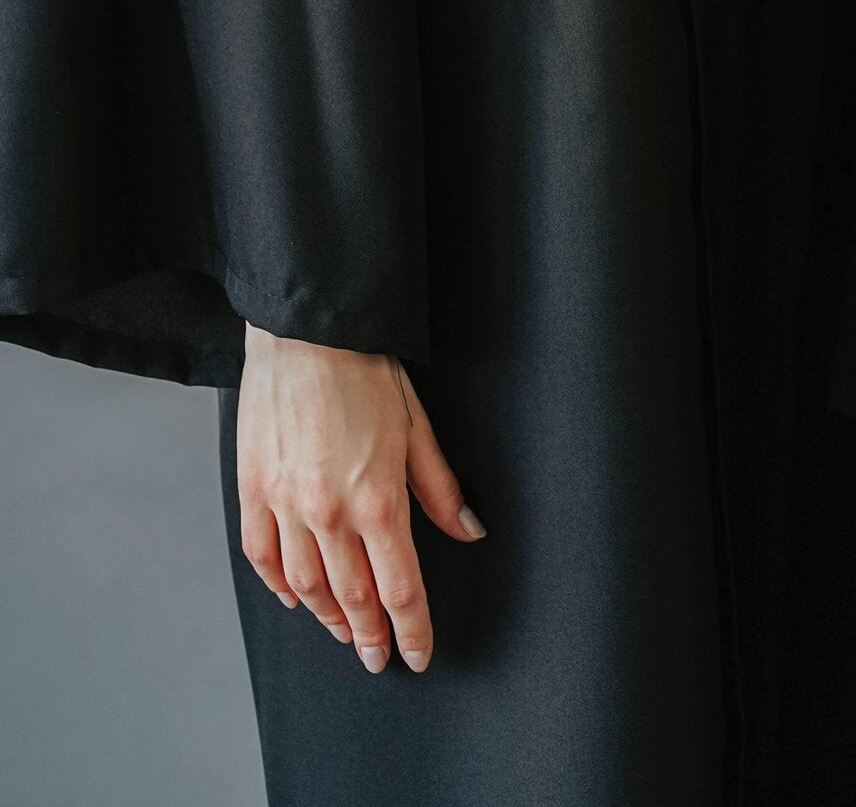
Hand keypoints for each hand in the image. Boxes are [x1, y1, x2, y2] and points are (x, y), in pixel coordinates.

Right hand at [235, 325, 485, 674]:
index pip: (401, 589)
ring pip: (306, 587)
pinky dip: (278, 586)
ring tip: (345, 632)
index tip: (418, 654)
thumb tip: (468, 531)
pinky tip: (293, 597)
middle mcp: (329, 513)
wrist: (306, 331)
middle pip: (353, 599)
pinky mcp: (253, 490)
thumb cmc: (365, 370)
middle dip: (371, 636)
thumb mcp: (417, 427)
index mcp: (378, 500)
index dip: (412, 630)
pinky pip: (262, 557)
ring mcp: (286, 505)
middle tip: (380, 658)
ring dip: (328, 618)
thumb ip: (439, 489)